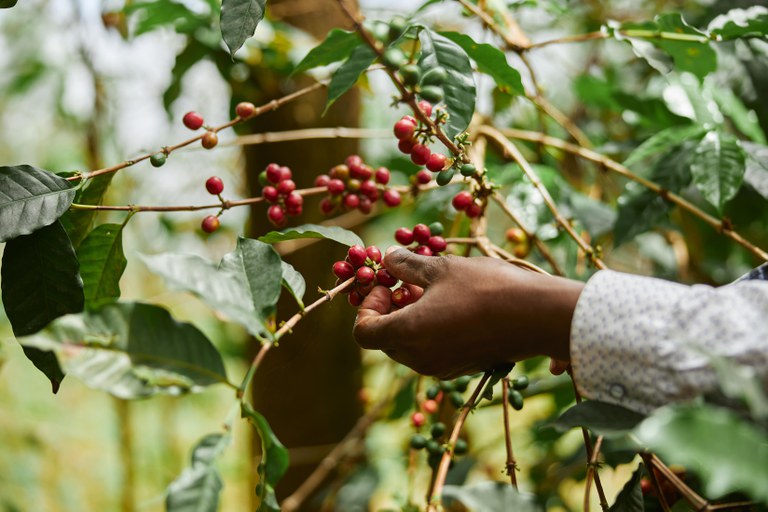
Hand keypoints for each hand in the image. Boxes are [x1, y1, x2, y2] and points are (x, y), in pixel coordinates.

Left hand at [353, 249, 583, 378]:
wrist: (537, 316)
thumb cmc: (485, 288)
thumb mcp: (441, 268)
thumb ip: (407, 266)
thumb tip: (388, 259)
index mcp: (407, 334)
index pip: (363, 331)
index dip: (367, 306)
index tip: (388, 285)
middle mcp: (419, 359)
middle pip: (384, 340)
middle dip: (389, 311)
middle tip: (408, 284)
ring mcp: (442, 368)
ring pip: (409, 347)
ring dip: (410, 320)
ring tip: (433, 292)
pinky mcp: (462, 368)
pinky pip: (432, 353)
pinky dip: (430, 332)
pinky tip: (453, 307)